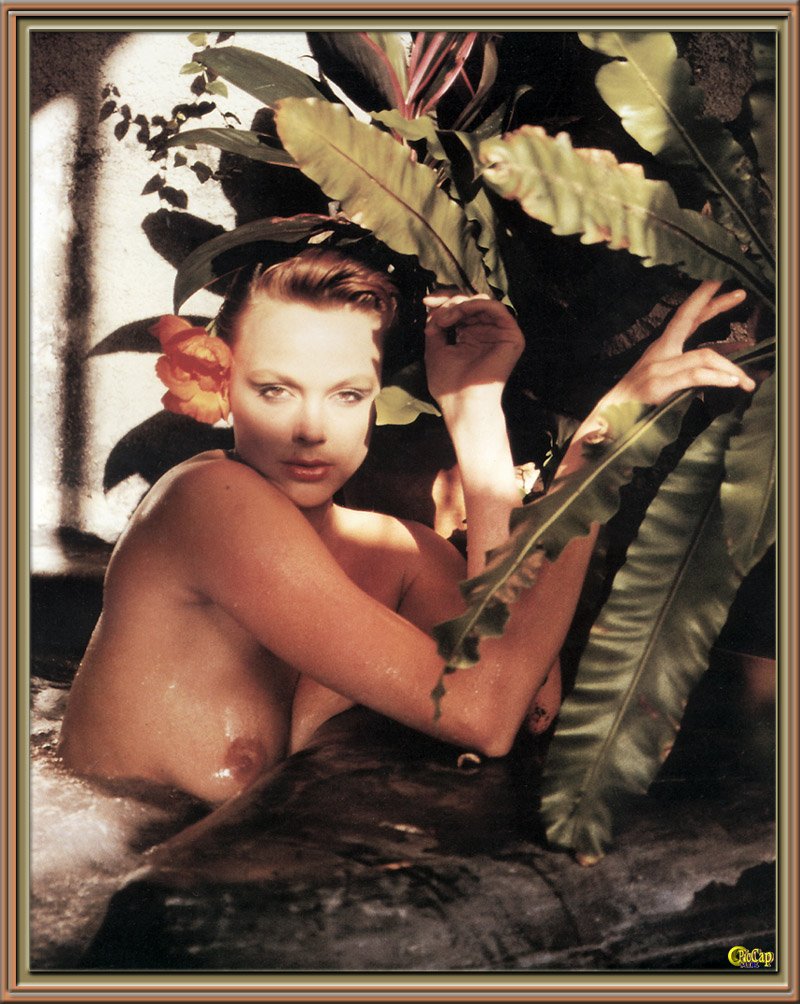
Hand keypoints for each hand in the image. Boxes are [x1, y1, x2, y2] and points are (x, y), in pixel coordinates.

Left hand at [424, 291, 524, 410]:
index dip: (444, 301)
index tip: (426, 301)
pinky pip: (497, 308)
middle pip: (471, 302)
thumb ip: (436, 326)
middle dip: (450, 300)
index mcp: (470, 337)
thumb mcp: (434, 349)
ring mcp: (499, 335)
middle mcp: (486, 334)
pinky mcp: (512, 337)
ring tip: (446, 318)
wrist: (463, 403)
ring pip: (482, 302)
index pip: (461, 310)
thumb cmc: (448, 384)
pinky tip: (460, 312)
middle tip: (434, 309)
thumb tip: (433, 308)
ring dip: (460, 304)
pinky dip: (475, 305)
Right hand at [600, 280, 754, 409]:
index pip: (685, 318)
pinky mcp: (658, 384)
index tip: (722, 284)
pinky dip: (717, 377)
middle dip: (715, 304)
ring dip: (730, 368)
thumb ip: (688, 374)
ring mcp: (657, 367)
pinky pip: (695, 375)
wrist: (605, 423)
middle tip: (741, 293)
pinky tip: (732, 382)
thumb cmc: (633, 407)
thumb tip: (719, 369)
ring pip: (703, 355)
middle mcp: (659, 352)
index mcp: (660, 350)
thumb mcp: (662, 385)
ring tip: (747, 381)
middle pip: (689, 319)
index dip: (703, 300)